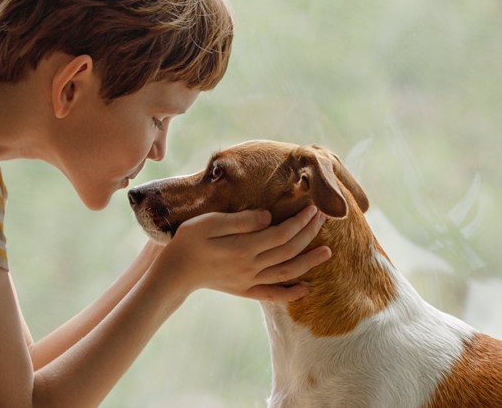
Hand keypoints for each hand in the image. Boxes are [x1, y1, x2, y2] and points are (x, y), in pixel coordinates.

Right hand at [154, 205, 330, 301]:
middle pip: (288, 250)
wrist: (174, 273)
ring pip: (287, 272)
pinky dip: (291, 294)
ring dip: (309, 262)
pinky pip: (272, 295)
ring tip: (328, 252)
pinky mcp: (244, 290)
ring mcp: (249, 281)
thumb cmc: (187, 241)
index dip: (300, 220)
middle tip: (323, 218)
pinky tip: (305, 290)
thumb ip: (239, 220)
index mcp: (244, 247)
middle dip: (309, 233)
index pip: (282, 233)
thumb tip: (268, 216)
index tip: (312, 207)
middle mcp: (251, 266)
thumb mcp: (208, 222)